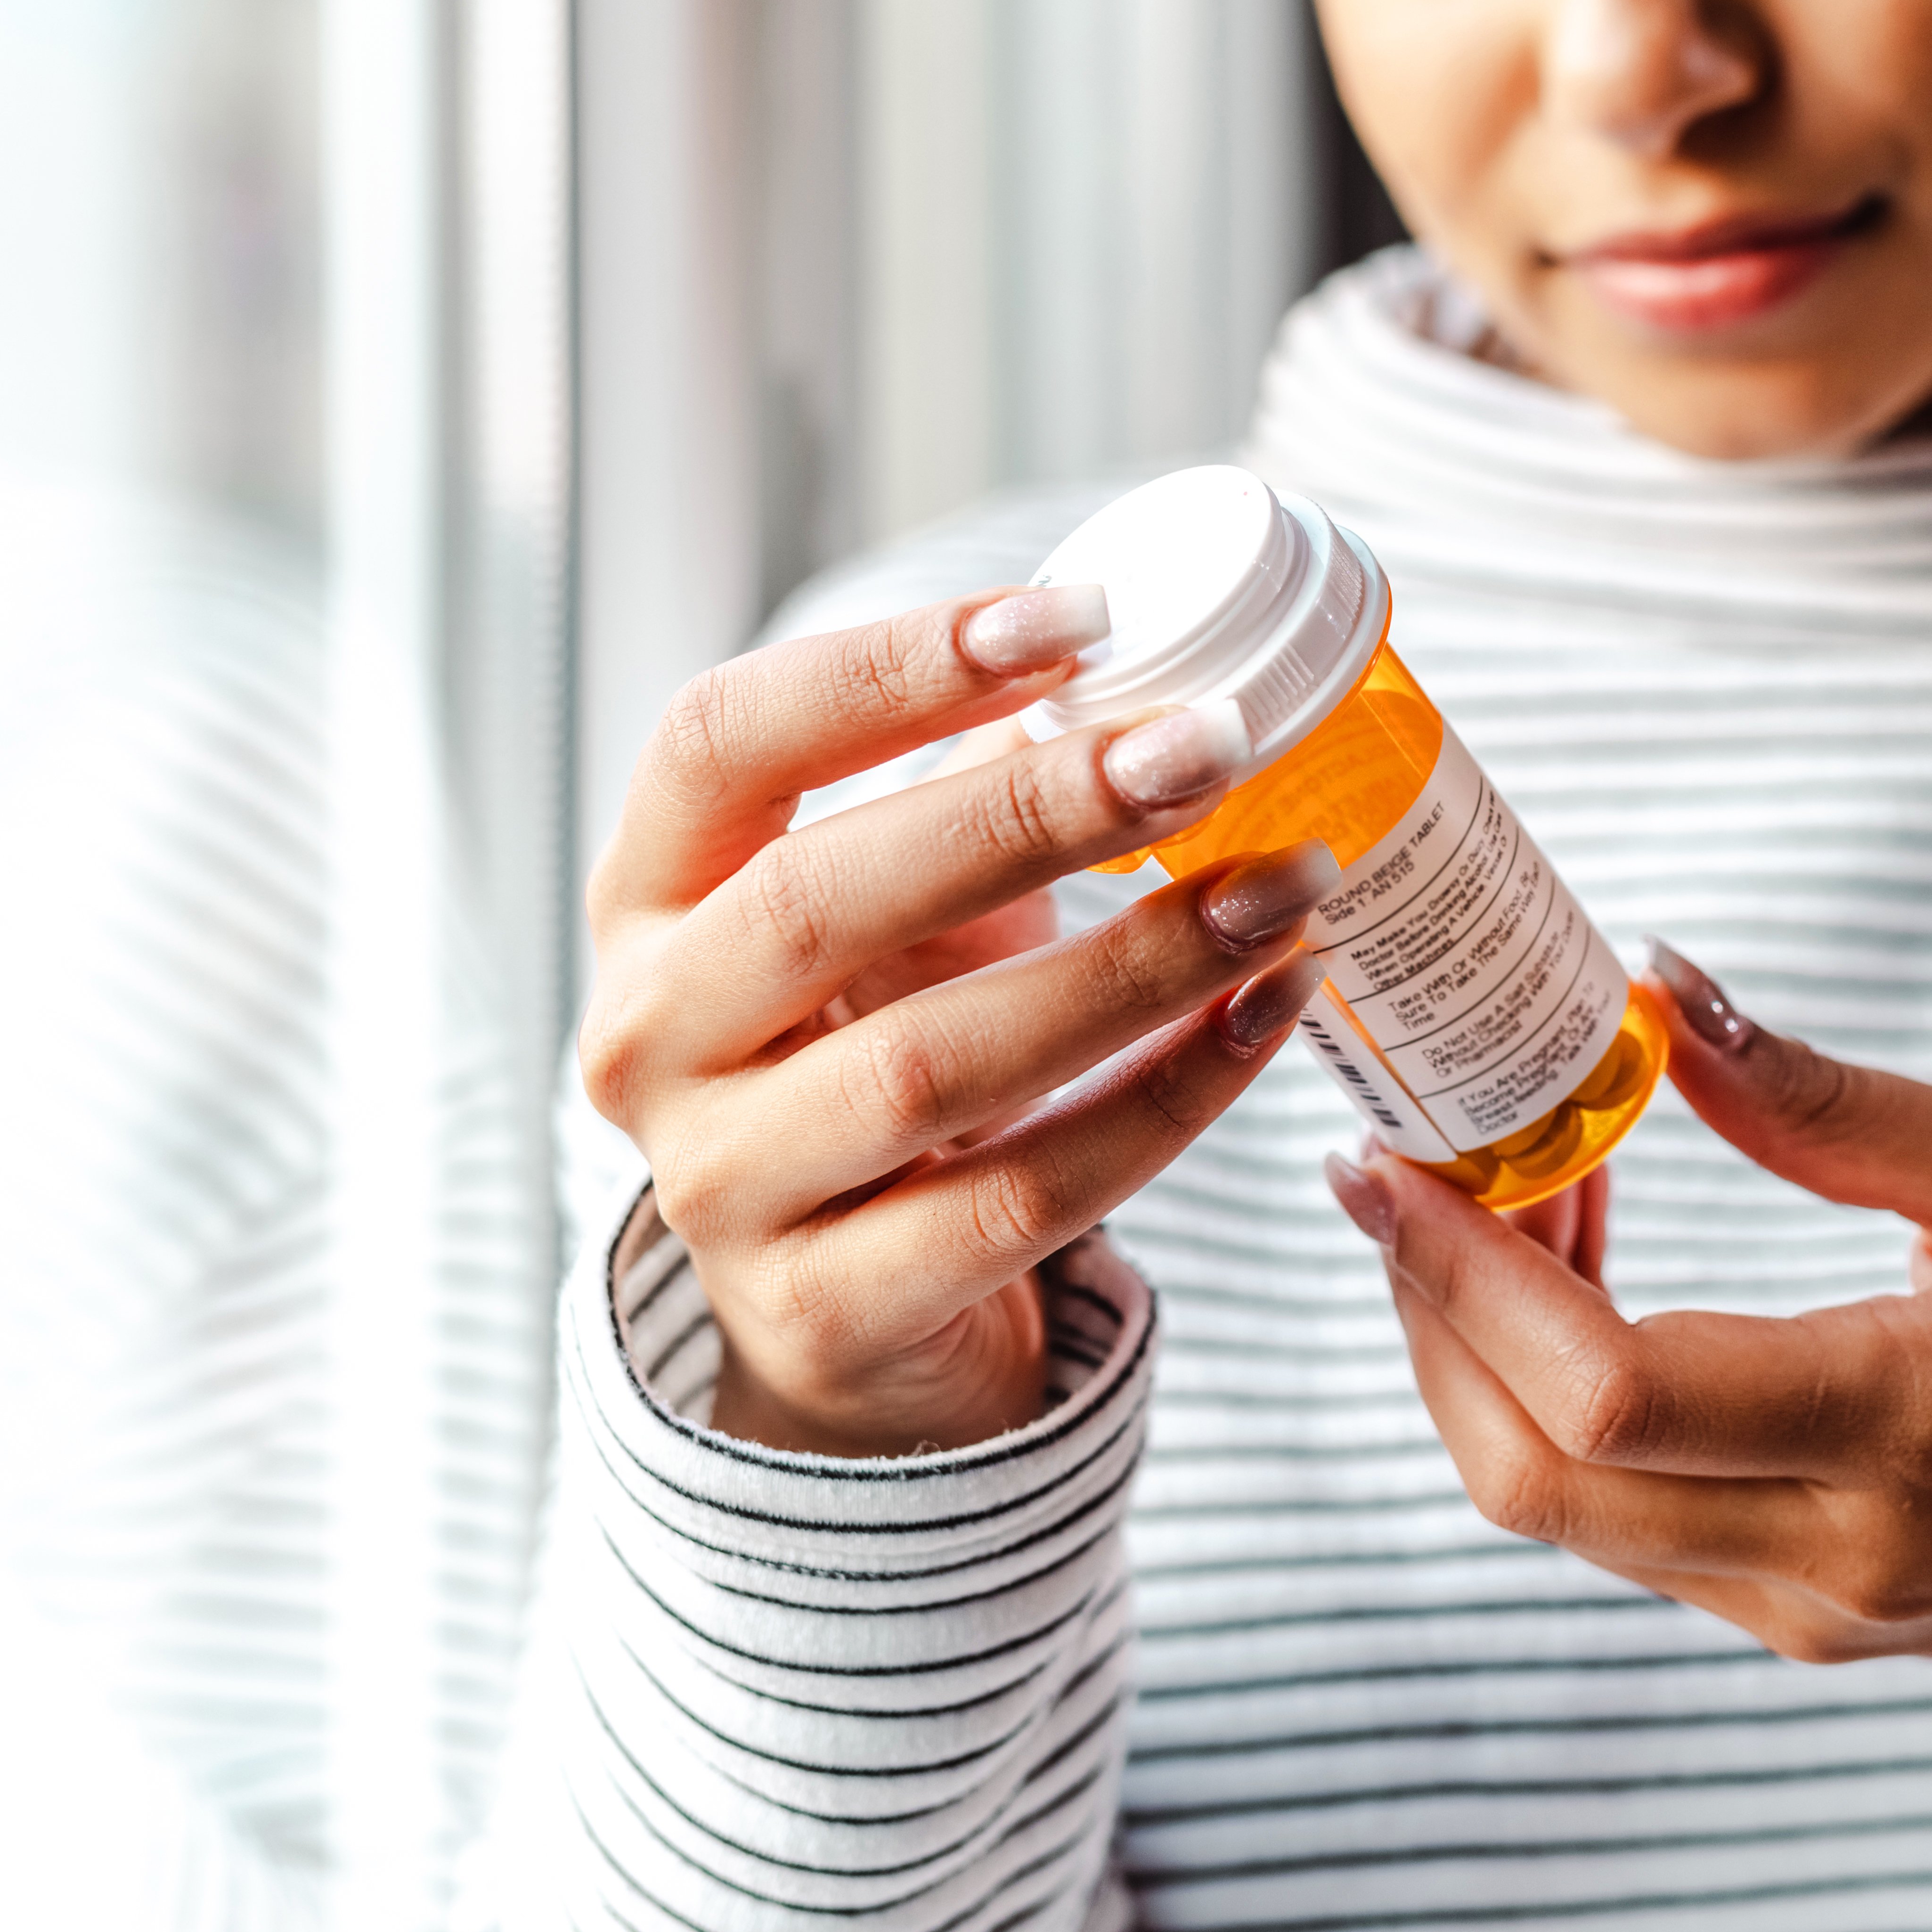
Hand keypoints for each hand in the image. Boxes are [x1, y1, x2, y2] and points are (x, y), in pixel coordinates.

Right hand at [580, 585, 1337, 1456]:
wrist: (847, 1309)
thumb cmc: (878, 1048)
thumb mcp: (897, 913)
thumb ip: (975, 790)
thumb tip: (1142, 657)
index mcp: (648, 901)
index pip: (720, 740)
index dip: (888, 670)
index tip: (1074, 618)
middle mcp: (647, 1040)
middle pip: (823, 897)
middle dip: (1032, 812)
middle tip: (1211, 746)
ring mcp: (720, 1189)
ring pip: (931, 1064)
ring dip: (1134, 965)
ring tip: (1284, 887)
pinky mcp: (823, 1313)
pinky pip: (1022, 1197)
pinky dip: (1167, 1099)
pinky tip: (1270, 1015)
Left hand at [1324, 944, 1931, 1751]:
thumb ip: (1826, 1100)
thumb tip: (1653, 989)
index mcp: (1902, 1422)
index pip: (1612, 1388)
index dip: (1468, 1279)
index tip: (1391, 1164)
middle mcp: (1829, 1546)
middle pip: (1532, 1471)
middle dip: (1430, 1314)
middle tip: (1412, 1168)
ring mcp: (1796, 1607)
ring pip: (1551, 1504)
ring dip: (1479, 1352)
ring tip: (1507, 1198)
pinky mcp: (1782, 1620)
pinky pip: (1610, 1519)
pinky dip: (1549, 1399)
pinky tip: (1575, 1282)